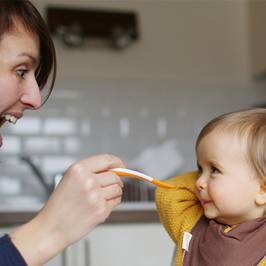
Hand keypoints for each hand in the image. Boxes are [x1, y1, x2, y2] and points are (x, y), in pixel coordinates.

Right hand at [10, 154, 125, 265]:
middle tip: (112, 184)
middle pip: (114, 175)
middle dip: (116, 180)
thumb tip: (111, 169)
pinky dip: (113, 201)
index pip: (106, 159)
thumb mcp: (70, 180)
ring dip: (115, 191)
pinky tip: (103, 204)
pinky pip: (116, 201)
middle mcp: (88, 181)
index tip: (121, 165)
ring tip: (104, 196)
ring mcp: (96, 195)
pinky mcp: (101, 209)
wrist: (51, 228)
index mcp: (79, 170)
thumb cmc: (59, 206)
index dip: (117, 162)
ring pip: (117, 188)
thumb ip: (90, 172)